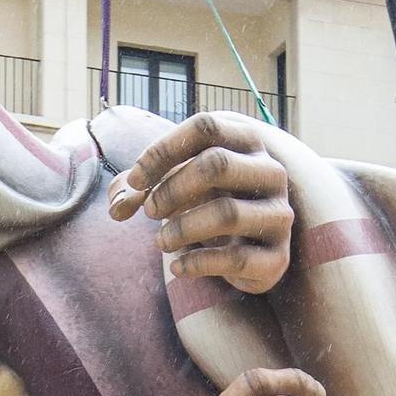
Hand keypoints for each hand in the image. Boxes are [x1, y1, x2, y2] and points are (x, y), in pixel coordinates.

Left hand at [108, 113, 292, 294]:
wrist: (251, 254)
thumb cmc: (206, 206)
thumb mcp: (173, 187)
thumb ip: (139, 189)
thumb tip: (116, 209)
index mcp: (247, 142)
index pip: (205, 127)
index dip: (163, 150)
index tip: (135, 180)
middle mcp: (271, 172)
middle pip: (217, 164)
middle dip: (172, 188)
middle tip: (149, 210)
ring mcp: (279, 215)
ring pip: (227, 212)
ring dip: (181, 229)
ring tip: (161, 242)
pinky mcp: (277, 258)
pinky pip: (235, 259)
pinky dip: (197, 264)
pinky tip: (178, 268)